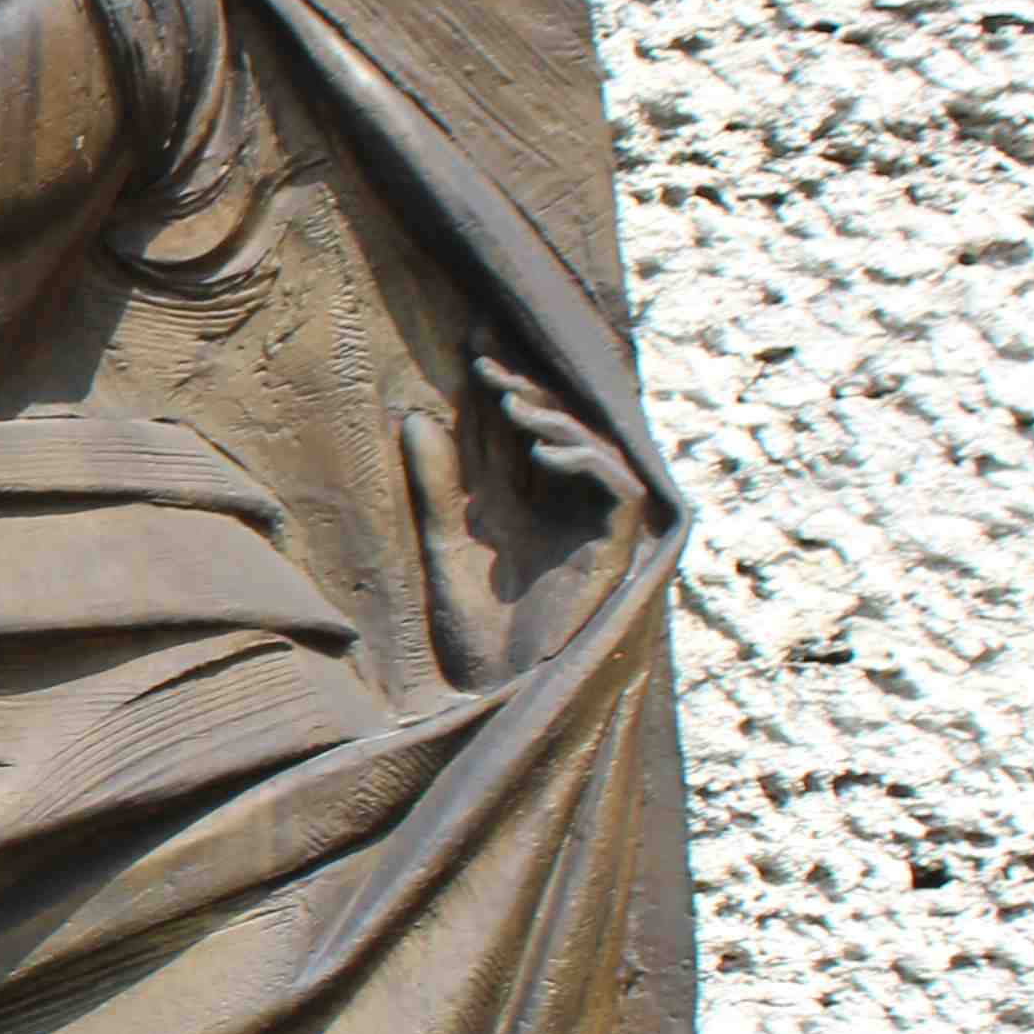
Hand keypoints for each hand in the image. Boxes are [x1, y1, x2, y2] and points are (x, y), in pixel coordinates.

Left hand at [398, 346, 644, 689]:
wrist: (499, 696)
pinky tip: (543, 452)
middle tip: (486, 355)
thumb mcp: (444, 546)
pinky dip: (583, 463)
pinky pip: (617, 489)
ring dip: (552, 418)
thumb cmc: (475, 637)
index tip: (473, 337)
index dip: (500, 383)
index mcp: (522, 505)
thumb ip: (435, 487)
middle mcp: (561, 510)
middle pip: (556, 427)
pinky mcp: (613, 550)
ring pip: (591, 448)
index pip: (515, 430)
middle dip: (526, 385)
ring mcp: (590, 528)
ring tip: (508, 401)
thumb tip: (417, 417)